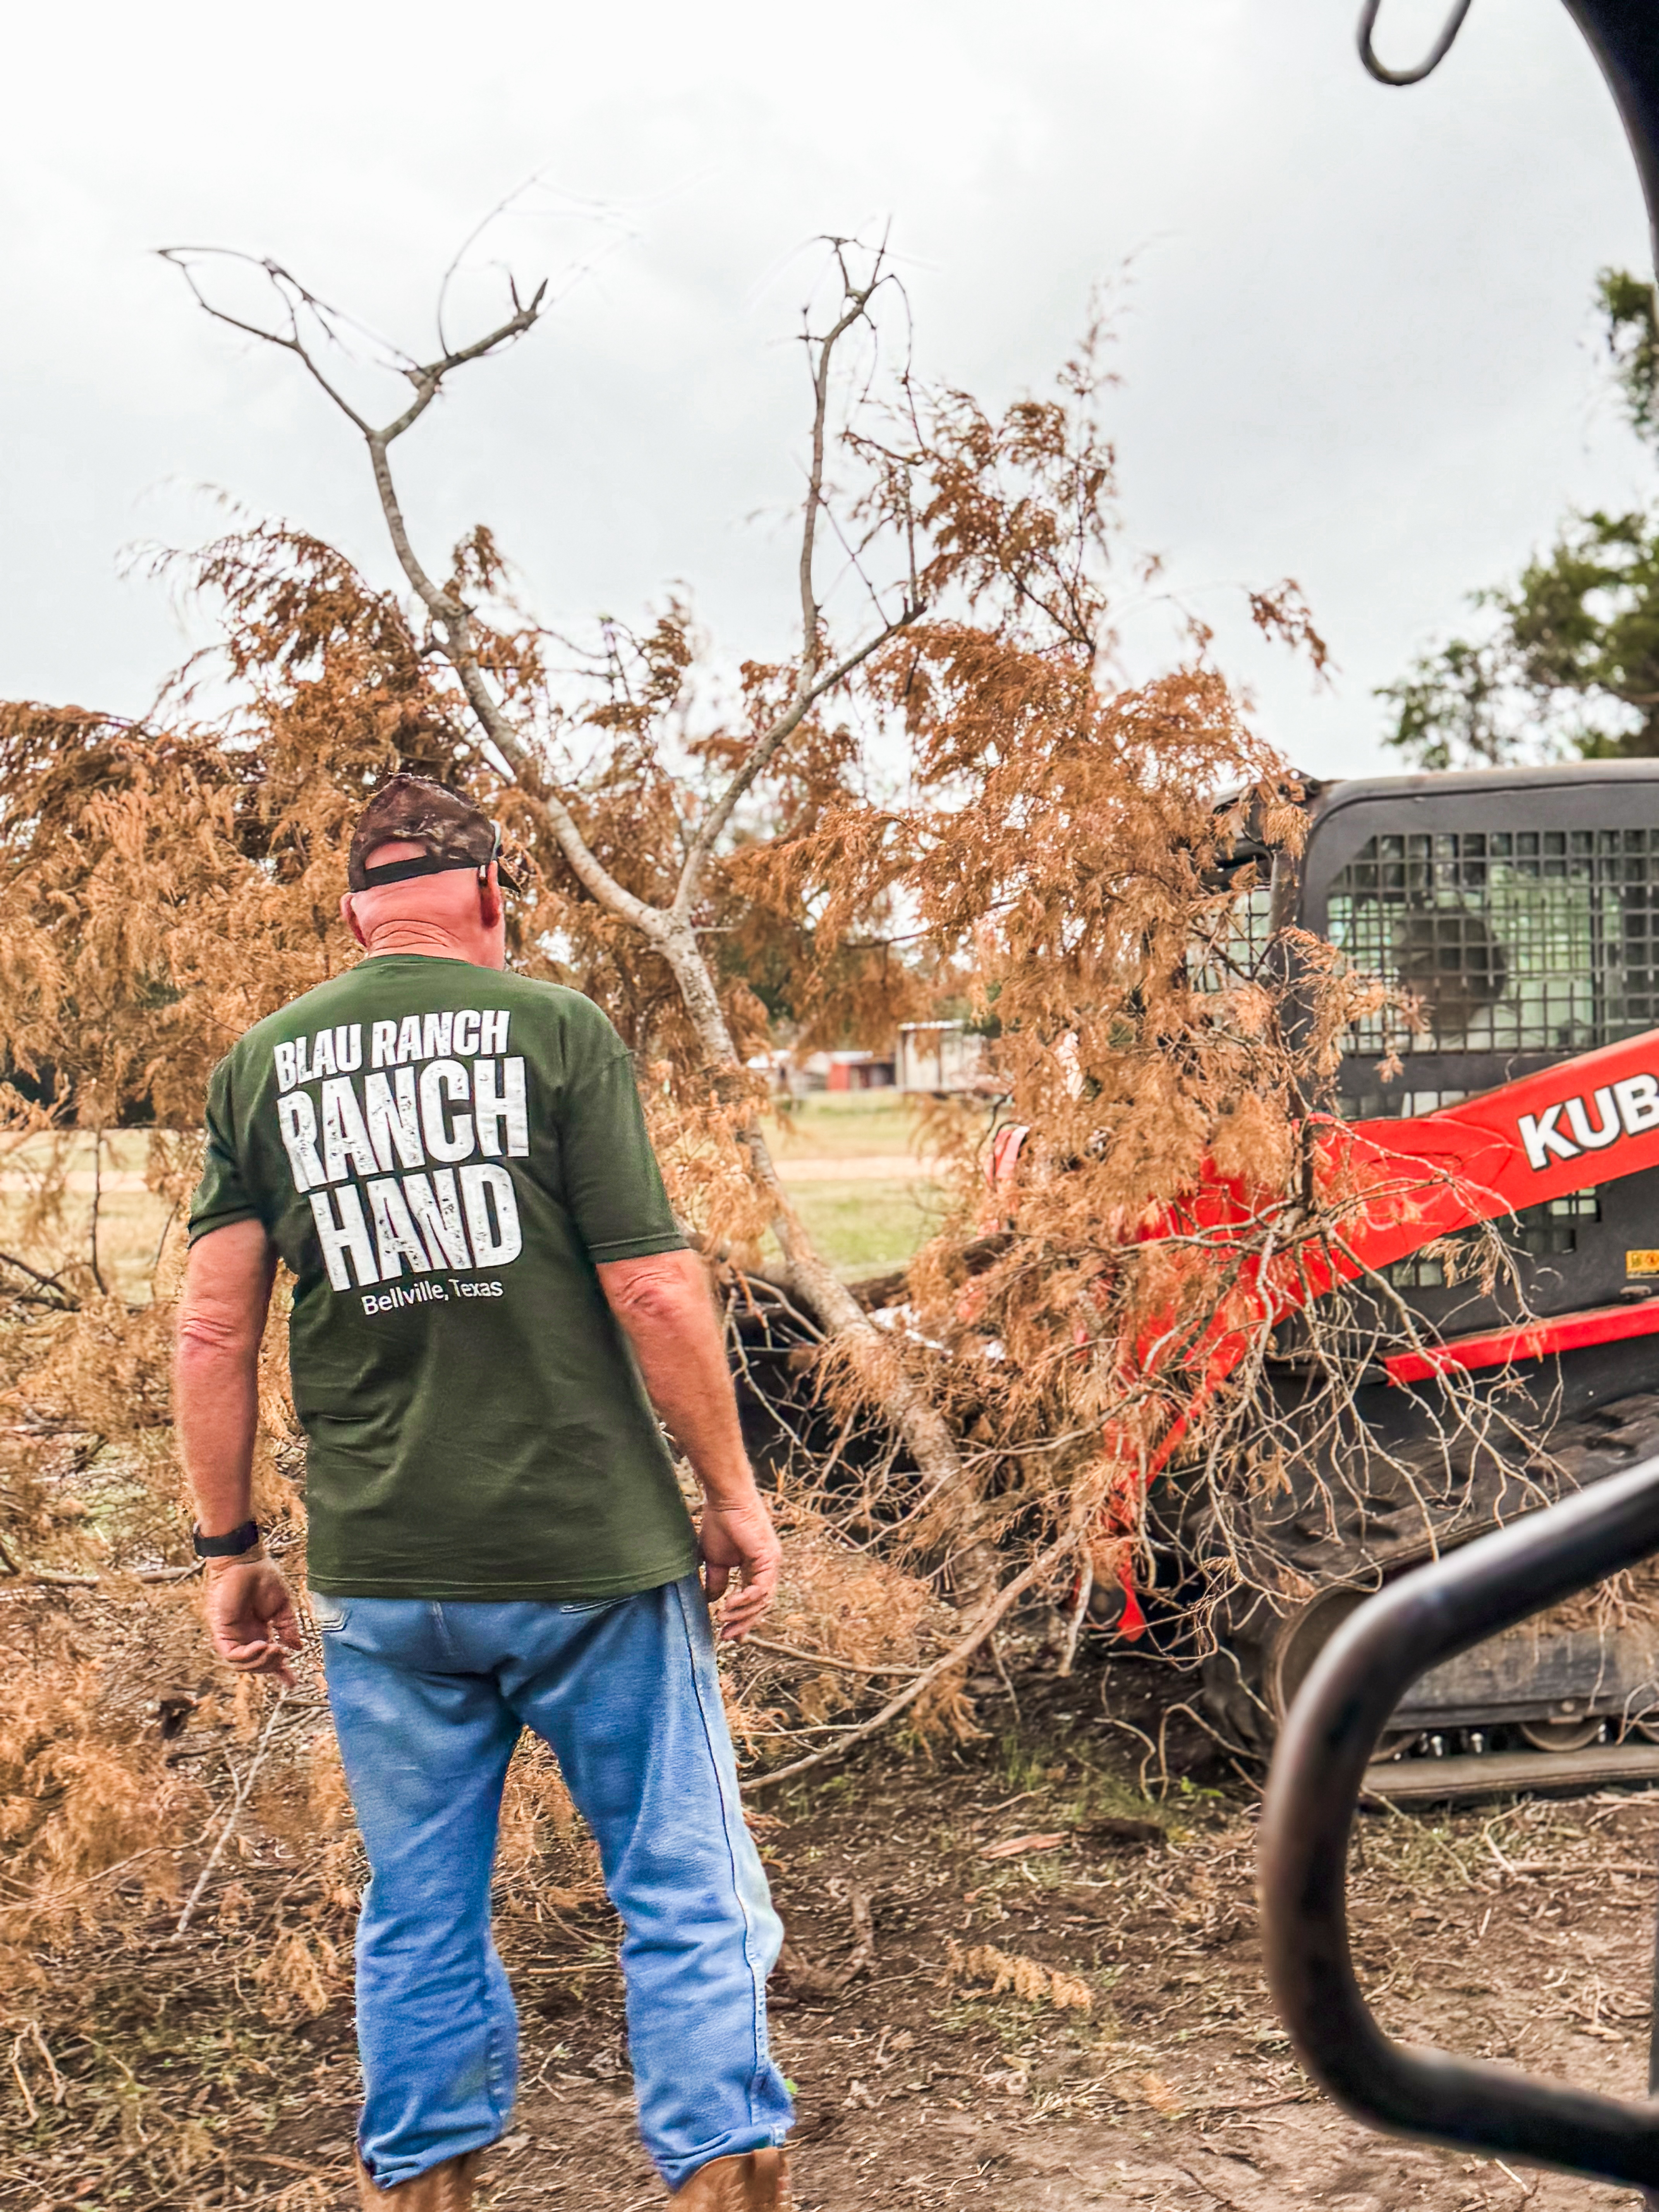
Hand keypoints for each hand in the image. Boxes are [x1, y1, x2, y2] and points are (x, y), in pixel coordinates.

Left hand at [204, 1557, 302, 1686]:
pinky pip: (231, 1655)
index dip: (279, 1671)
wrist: (245, 1560)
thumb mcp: (282, 1606)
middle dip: (271, 1666)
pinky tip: (262, 1646)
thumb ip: (288, 1628)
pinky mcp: (221, 1631)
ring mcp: (232, 1635)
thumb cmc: (263, 1576)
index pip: (268, 1657)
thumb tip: (297, 1647)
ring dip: (260, 1662)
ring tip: (275, 1650)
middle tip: (284, 1655)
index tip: (292, 1682)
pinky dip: (247, 1656)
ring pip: (242, 1664)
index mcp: (259, 1630)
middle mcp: (245, 1636)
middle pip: (256, 1665)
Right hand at [697, 1493, 781, 1641]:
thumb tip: (713, 1601)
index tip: (729, 1635)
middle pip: (761, 1605)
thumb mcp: (715, 1560)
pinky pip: (761, 1588)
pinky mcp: (768, 1558)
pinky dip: (745, 1600)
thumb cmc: (719, 1523)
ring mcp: (770, 1563)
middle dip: (743, 1623)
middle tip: (726, 1636)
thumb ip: (717, 1581)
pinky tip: (729, 1605)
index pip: (754, 1600)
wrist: (725, 1500)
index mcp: (756, 1567)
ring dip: (742, 1614)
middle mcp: (767, 1567)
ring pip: (762, 1600)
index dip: (743, 1619)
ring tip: (722, 1619)